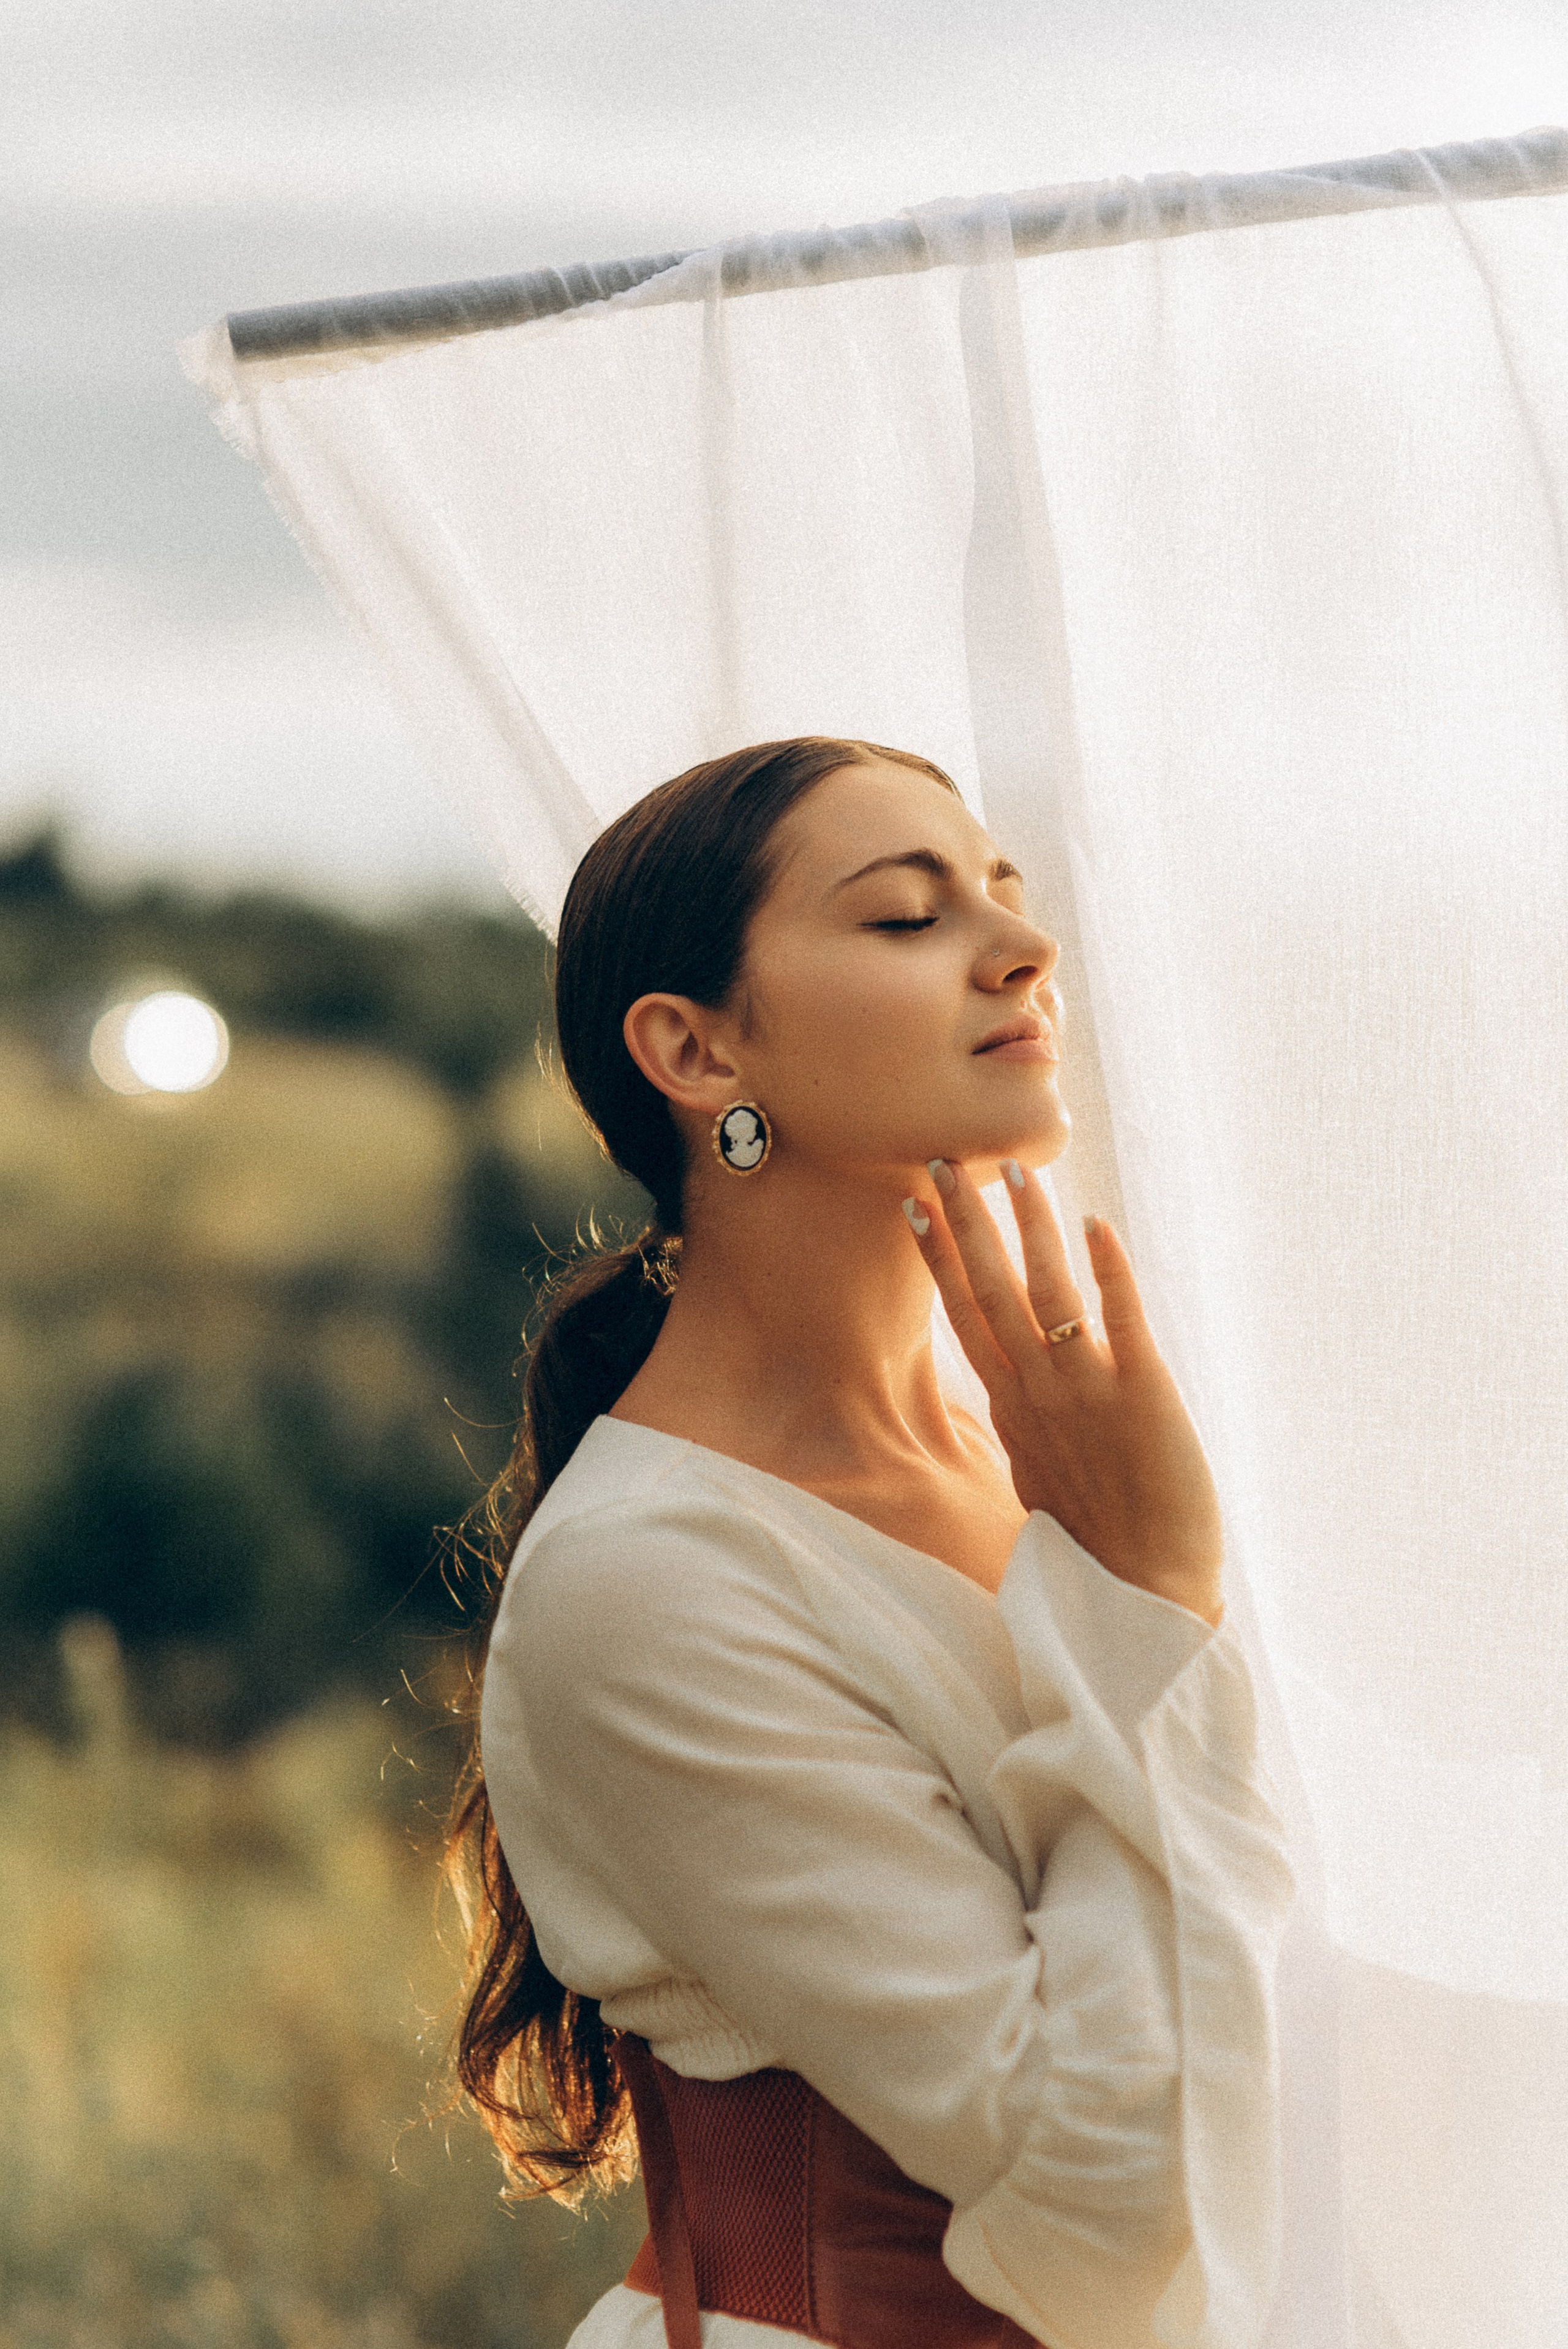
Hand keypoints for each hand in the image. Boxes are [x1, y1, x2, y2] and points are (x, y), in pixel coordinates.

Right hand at [905, 1161, 1223, 1624]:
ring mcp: (1087, 1390)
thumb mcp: (1037, 1473)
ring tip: (1018, 1172)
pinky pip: (1122, 1320)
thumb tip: (1009, 1396)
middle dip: (966, 1224)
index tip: (914, 1206)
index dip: (938, 1258)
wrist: (1145, 1592)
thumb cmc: (1094, 1542)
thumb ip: (1023, 1423)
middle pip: (990, 1291)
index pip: (964, 1316)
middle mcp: (1038, 1391)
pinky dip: (1110, 1272)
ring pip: (1047, 1292)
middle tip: (946, 1161)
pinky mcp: (1144, 1394)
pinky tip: (1098, 1227)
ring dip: (1031, 1229)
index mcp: (1012, 1408)